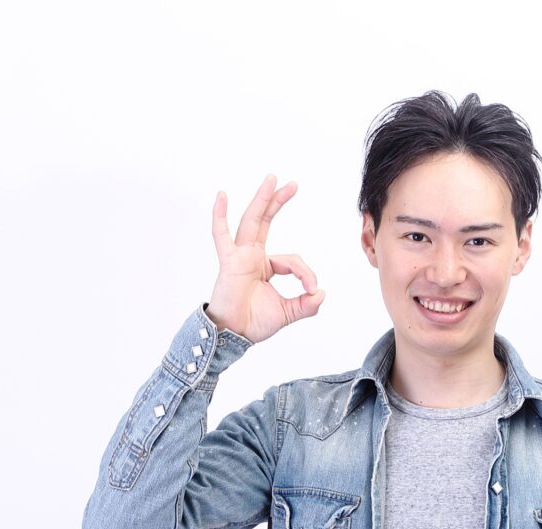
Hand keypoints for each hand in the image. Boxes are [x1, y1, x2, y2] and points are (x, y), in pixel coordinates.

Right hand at [205, 175, 324, 342]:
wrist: (234, 335)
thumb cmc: (254, 323)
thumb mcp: (288, 313)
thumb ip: (307, 305)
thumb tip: (321, 294)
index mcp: (265, 267)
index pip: (292, 261)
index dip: (306, 273)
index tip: (311, 289)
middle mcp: (252, 257)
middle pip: (265, 222)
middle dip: (278, 202)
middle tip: (292, 184)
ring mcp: (239, 257)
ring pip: (251, 222)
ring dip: (262, 200)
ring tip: (272, 179)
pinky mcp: (229, 261)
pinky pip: (222, 235)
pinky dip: (220, 216)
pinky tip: (222, 196)